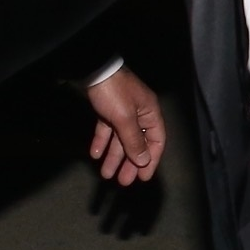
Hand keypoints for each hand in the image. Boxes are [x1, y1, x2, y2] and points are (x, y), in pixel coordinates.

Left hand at [85, 69, 166, 184]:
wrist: (93, 69)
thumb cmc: (114, 92)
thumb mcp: (125, 118)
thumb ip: (134, 141)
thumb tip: (144, 161)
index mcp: (150, 113)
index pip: (156, 141)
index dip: (151, 160)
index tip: (142, 177)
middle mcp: (139, 113)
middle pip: (137, 143)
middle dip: (129, 163)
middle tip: (123, 181)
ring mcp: (122, 111)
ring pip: (120, 138)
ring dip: (114, 156)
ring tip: (106, 173)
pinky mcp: (107, 108)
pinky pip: (107, 129)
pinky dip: (102, 141)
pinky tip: (96, 154)